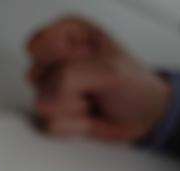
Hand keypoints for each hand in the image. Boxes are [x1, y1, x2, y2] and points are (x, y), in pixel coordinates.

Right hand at [27, 16, 171, 142]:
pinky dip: (72, 125)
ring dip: (72, 108)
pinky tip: (86, 117)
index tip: (86, 61)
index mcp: (68, 34)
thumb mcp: (107, 70)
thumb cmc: (133, 86)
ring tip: (90, 101)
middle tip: (91, 85)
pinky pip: (47, 124)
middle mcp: (56, 59)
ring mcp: (51, 87)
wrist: (143, 117)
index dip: (62, 59)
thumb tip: (45, 99)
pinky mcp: (52, 113)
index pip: (38, 45)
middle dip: (67, 87)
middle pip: (36, 75)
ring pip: (40, 102)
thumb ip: (69, 76)